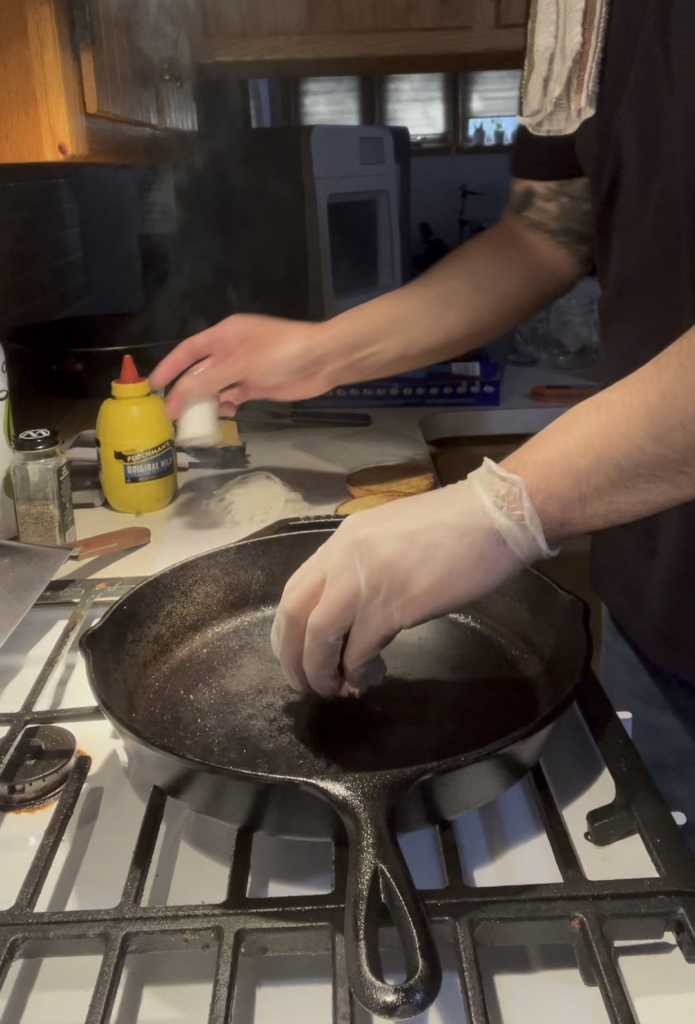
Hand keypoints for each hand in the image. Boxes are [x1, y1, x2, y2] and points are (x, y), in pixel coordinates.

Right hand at [149, 314, 335, 419]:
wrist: (322, 361)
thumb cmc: (281, 354)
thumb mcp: (241, 365)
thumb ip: (209, 381)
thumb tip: (179, 397)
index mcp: (224, 335)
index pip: (188, 350)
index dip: (170, 367)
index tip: (153, 386)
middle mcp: (230, 350)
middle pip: (199, 371)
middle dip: (185, 391)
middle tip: (170, 413)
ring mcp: (244, 369)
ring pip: (215, 387)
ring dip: (205, 401)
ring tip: (193, 419)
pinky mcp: (257, 385)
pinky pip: (233, 396)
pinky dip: (227, 406)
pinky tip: (225, 414)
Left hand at [271, 460, 553, 696]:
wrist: (497, 516)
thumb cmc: (457, 527)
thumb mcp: (394, 537)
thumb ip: (366, 567)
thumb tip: (354, 614)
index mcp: (343, 539)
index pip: (294, 589)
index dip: (287, 631)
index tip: (296, 655)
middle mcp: (344, 557)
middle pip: (293, 614)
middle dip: (293, 658)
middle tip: (305, 684)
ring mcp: (366, 580)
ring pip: (318, 637)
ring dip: (320, 672)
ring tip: (335, 689)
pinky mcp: (394, 605)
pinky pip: (359, 650)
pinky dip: (359, 671)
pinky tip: (371, 677)